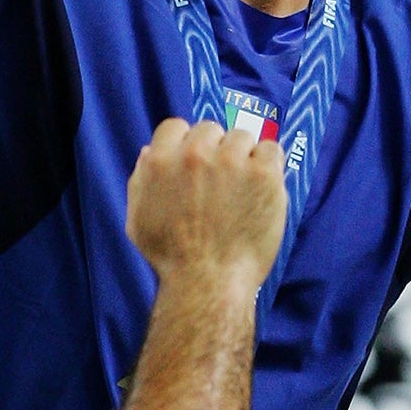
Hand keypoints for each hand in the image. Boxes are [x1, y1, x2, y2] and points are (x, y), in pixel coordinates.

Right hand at [127, 119, 287, 296]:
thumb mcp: (138, 220)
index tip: (196, 164)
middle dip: (215, 150)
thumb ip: (141, 181)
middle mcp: (195, 153)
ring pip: (242, 137)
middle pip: (211, 129)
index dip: (185, 143)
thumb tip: (148, 150)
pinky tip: (262, 188)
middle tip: (221, 182)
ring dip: (243, 157)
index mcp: (161, 161)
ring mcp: (232, 161)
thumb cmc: (171, 259)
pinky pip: (272, 150)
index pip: (176, 126)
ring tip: (243, 189)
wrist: (208, 283)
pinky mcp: (263, 173)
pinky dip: (269, 165)